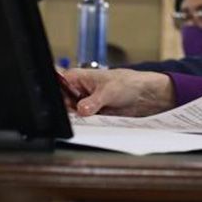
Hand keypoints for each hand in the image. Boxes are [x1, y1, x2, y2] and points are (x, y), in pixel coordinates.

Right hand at [60, 68, 174, 116]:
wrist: (145, 95)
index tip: (63, 105)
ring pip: (72, 114)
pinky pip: (83, 122)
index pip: (56, 85)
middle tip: (78, 115)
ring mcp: (84, 103)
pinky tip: (93, 123)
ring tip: (90, 117)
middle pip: (61, 103)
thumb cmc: (129, 83)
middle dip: (67, 111)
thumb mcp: (109, 91)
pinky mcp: (92, 114)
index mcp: (77, 77)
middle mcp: (78, 90)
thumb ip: (93, 102)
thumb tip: (81, 110)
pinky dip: (86, 124)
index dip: (55, 96)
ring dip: (78, 119)